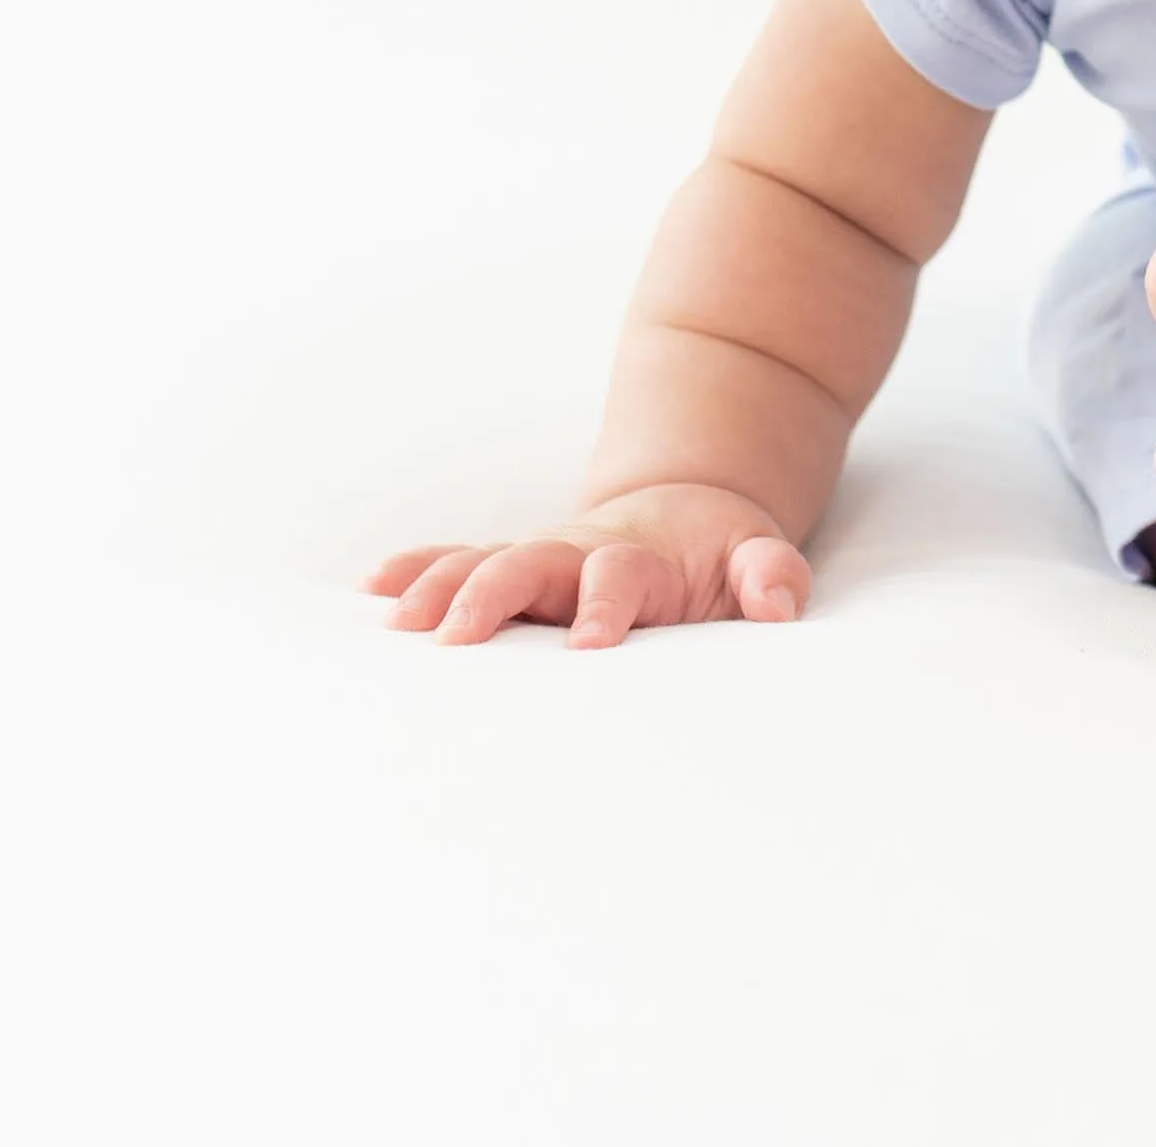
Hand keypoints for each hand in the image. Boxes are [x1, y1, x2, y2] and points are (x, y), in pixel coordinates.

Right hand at [361, 480, 808, 649]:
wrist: (687, 511)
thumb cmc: (719, 554)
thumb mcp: (756, 556)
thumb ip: (770, 574)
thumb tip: (779, 605)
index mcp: (639, 558)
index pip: (618, 578)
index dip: (604, 606)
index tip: (587, 643)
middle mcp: (579, 554)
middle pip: (530, 563)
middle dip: (493, 595)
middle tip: (456, 637)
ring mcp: (541, 560)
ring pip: (483, 563)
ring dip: (441, 586)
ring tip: (398, 619)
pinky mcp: (515, 571)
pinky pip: (460, 563)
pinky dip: (419, 571)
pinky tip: (376, 589)